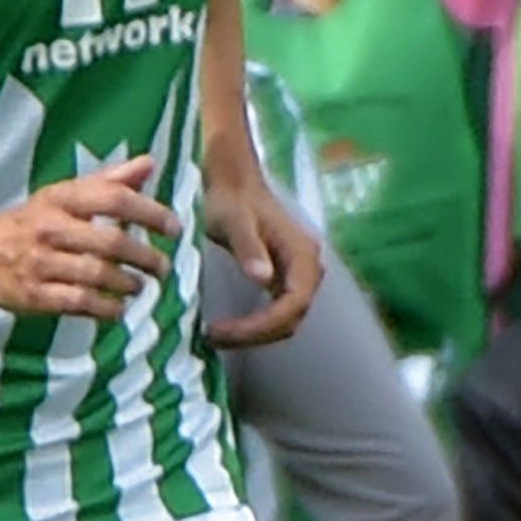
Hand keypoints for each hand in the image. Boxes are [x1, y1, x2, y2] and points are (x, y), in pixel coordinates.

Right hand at [0, 154, 180, 319]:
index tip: (174, 229)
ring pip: (97, 275)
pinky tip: (119, 309)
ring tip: (140, 286)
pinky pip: (78, 303)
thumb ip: (108, 182)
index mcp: (61, 199)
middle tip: (162, 268)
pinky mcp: (33, 295)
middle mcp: (51, 228)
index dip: (150, 213)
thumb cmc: (32, 220)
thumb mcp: (64, 194)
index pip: (114, 199)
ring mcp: (40, 264)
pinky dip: (106, 309)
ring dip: (128, 284)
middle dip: (146, 257)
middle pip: (110, 243)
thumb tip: (149, 164)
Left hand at [200, 177, 325, 346]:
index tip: (224, 330)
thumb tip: (264, 279)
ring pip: (285, 320)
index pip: (294, 304)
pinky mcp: (284, 280)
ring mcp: (298, 276)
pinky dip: (254, 325)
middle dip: (254, 334)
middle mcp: (308, 268)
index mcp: (302, 254)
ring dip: (253, 334)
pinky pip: (276, 313)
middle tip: (212, 337)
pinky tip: (226, 327)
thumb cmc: (231, 199)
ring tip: (214, 335)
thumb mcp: (233, 220)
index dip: (262, 325)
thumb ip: (248, 247)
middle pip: (291, 318)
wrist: (232, 183)